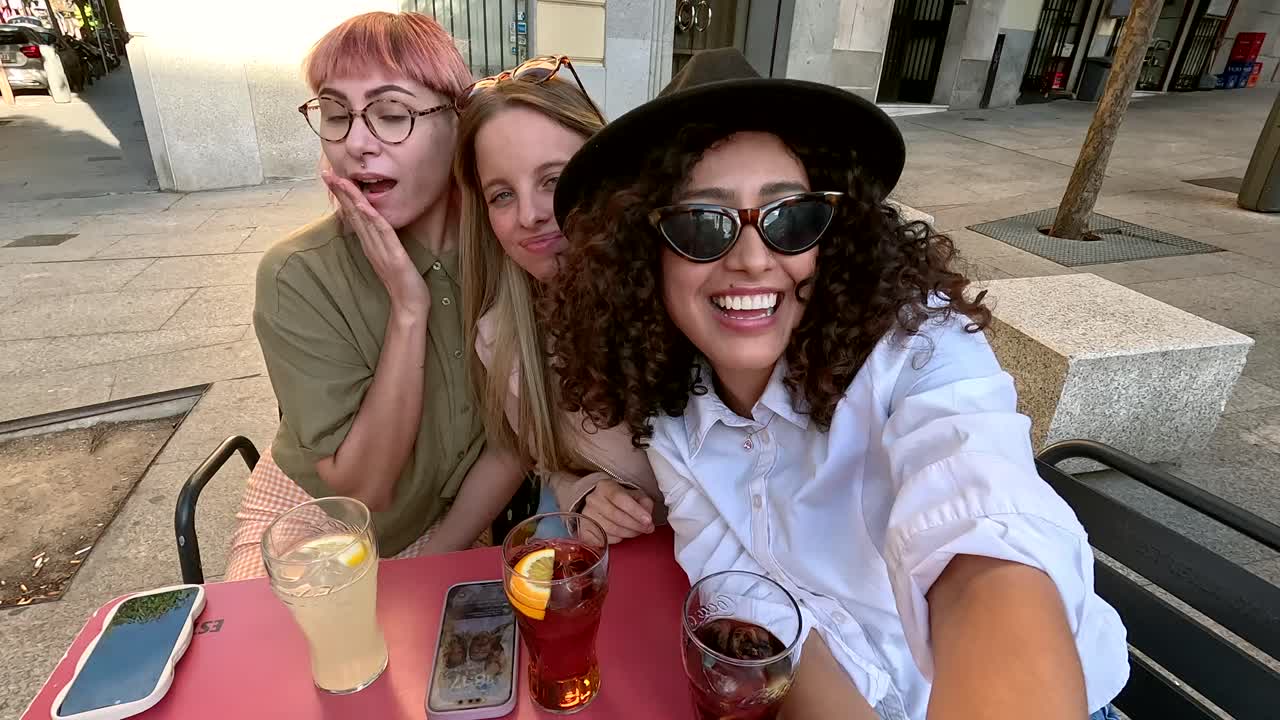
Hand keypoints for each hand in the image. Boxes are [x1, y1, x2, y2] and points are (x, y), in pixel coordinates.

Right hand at [324, 171, 428, 310]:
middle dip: (340, 192)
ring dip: (351, 199)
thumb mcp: (389, 258)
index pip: (353, 215)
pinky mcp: (393, 255)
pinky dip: (371, 217)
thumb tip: (375, 228)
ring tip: (340, 181)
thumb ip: (380, 243)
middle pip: (352, 213)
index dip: (342, 196)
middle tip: (325, 172)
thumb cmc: (402, 283)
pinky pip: (381, 232)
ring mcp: (380, 249)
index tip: (331, 178)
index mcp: (370, 243)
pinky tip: (362, 205)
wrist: (409, 306)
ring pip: (363, 219)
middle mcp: (371, 244)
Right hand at [580, 479, 654, 543]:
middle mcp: (593, 500)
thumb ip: (644, 502)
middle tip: (648, 529)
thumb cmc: (619, 499)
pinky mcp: (585, 530)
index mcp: (605, 487)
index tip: (648, 520)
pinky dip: (618, 539)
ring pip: (611, 529)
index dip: (636, 511)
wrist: (598, 503)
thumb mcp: (633, 494)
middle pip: (616, 516)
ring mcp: (587, 515)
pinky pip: (604, 539)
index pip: (620, 498)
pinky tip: (623, 534)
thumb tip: (647, 514)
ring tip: (638, 531)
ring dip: (629, 533)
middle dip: (636, 525)